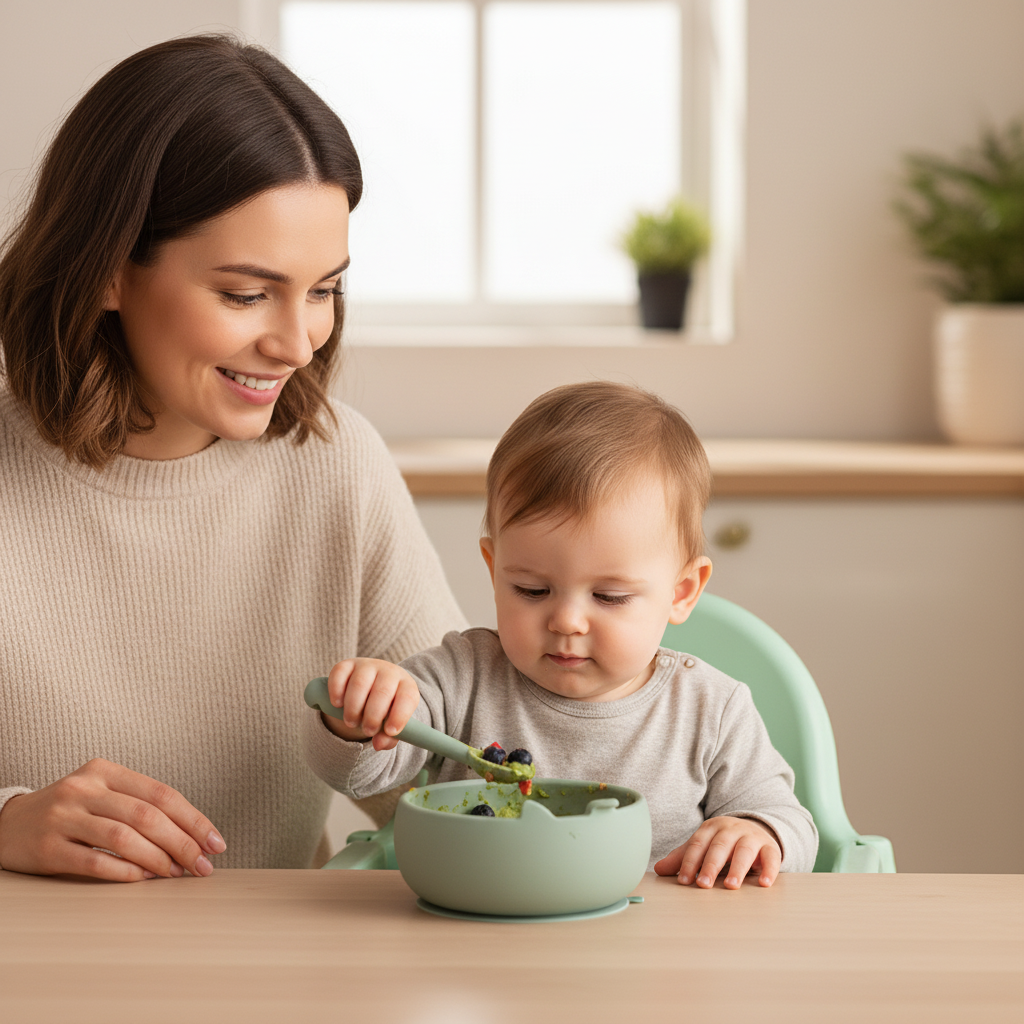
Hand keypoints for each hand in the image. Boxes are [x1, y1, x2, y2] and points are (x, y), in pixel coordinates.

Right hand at [0, 758, 225, 880]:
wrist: (6, 824)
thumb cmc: (68, 811)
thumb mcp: (102, 794)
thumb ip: (140, 806)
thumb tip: (192, 837)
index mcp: (106, 771)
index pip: (162, 793)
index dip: (194, 819)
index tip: (215, 842)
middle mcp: (85, 788)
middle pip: (147, 815)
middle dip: (183, 843)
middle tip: (203, 865)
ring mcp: (64, 816)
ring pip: (124, 837)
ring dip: (158, 859)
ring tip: (176, 873)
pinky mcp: (47, 847)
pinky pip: (94, 861)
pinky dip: (124, 871)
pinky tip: (143, 878)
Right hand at [322, 658, 419, 750]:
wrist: (370, 688)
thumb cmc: (385, 710)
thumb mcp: (391, 724)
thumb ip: (388, 737)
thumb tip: (379, 744)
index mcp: (406, 686)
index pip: (407, 697)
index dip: (400, 715)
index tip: (390, 731)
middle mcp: (389, 672)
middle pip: (382, 691)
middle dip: (373, 716)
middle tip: (367, 731)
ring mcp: (367, 665)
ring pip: (360, 683)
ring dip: (353, 707)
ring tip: (351, 722)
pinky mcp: (347, 664)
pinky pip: (340, 674)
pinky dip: (337, 691)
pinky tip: (337, 704)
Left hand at [654, 816, 780, 888]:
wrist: (755, 829)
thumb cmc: (724, 843)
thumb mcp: (704, 846)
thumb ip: (683, 857)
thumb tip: (659, 870)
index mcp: (711, 828)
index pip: (698, 843)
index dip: (690, 861)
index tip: (684, 881)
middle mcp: (731, 829)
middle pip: (719, 847)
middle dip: (710, 866)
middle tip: (703, 885)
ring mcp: (752, 836)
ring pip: (744, 850)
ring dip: (737, 868)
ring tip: (730, 886)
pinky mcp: (770, 847)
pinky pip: (771, 857)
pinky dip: (769, 870)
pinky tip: (763, 884)